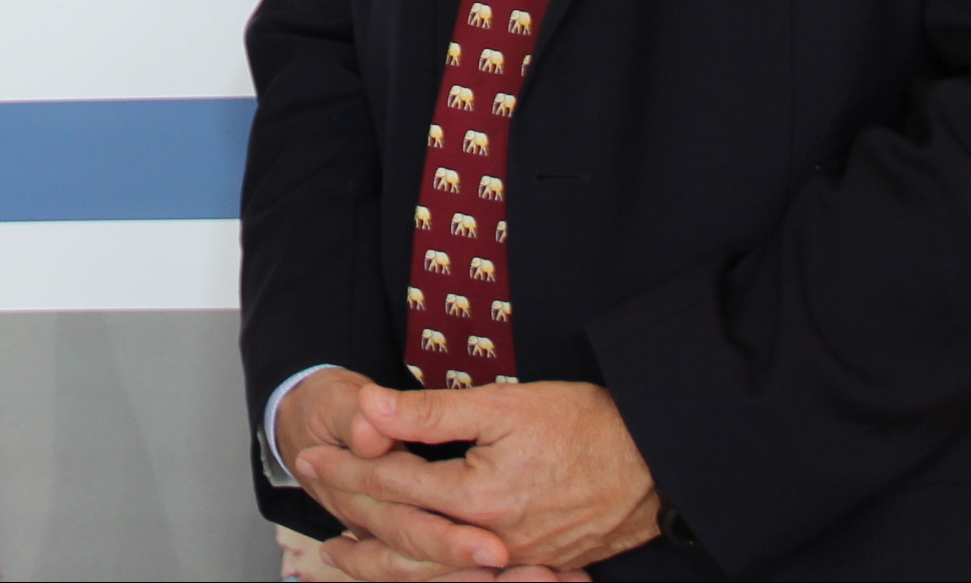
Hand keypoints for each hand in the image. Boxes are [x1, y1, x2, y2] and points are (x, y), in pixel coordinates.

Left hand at [303, 380, 656, 574]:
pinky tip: (418, 564)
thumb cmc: (586, 424)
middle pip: (406, 538)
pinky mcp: (540, 566)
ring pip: (436, 570)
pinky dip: (436, 572)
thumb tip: (369, 408)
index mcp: (479, 498)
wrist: (660, 460)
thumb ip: (430, 411)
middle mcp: (495, 541)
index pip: (395, 483)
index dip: (349, 467)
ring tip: (346, 553)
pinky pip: (474, 578)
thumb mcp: (503, 405)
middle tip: (313, 504)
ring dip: (386, 562)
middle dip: (354, 516)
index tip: (311, 455)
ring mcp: (519, 561)